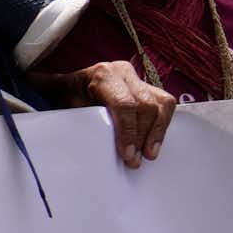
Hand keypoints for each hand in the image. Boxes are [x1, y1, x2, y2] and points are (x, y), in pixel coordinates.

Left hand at [56, 60, 176, 168]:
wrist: (71, 86)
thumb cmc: (68, 98)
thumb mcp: (69, 108)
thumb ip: (84, 123)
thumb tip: (96, 150)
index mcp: (103, 75)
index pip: (124, 104)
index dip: (129, 132)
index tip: (128, 154)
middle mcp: (123, 73)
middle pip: (145, 106)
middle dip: (143, 136)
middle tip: (136, 160)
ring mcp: (138, 78)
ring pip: (161, 104)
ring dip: (157, 132)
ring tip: (149, 154)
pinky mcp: (148, 87)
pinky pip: (165, 105)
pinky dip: (161, 125)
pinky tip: (153, 142)